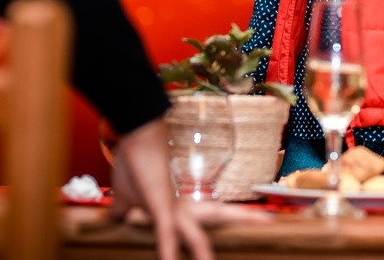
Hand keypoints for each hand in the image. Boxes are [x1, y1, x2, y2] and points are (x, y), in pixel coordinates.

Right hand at [109, 117, 273, 259]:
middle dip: (242, 219)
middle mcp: (183, 206)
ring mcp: (174, 209)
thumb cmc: (134, 162)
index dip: (230, 217)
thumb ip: (124, 211)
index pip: (211, 214)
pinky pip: (166, 236)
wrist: (136, 135)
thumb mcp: (127, 196)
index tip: (254, 218)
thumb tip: (114, 219)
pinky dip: (168, 253)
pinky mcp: (161, 208)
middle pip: (220, 214)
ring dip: (203, 252)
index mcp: (181, 205)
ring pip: (198, 232)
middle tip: (268, 221)